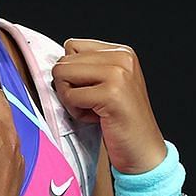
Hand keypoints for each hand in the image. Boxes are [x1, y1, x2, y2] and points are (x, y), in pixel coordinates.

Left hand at [51, 38, 166, 173]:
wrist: (142, 149)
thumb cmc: (118, 120)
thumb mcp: (105, 84)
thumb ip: (85, 67)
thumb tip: (53, 63)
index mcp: (121, 52)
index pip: (71, 46)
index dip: (71, 72)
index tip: (91, 90)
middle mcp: (123, 58)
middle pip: (64, 61)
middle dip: (69, 86)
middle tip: (91, 103)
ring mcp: (119, 74)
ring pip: (63, 75)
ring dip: (70, 99)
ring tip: (94, 109)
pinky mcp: (112, 93)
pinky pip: (70, 96)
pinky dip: (76, 112)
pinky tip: (96, 118)